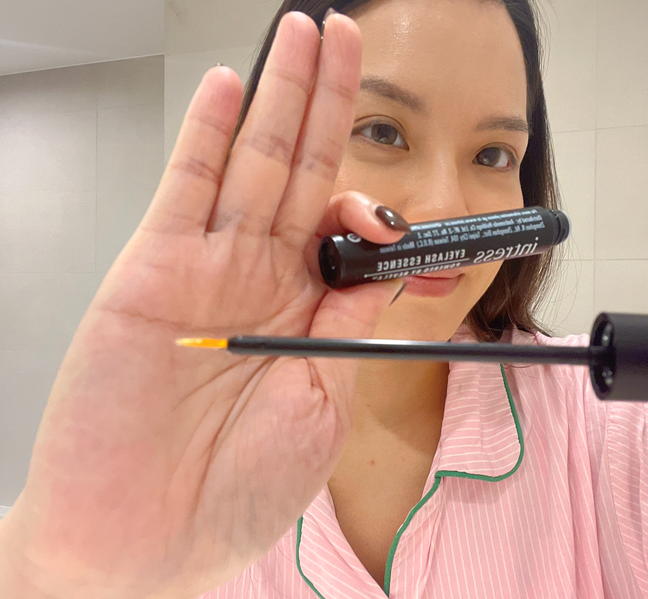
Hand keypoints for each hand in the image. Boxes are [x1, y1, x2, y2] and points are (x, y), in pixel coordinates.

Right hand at [0, 12, 403, 598]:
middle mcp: (259, 280)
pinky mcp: (152, 267)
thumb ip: (352, 327)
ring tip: (305, 35)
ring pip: (252, 161)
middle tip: (349, 37)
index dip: (370, 192)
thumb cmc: (236, 490)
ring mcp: (207, 267)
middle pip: (303, 171)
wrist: (143, 536)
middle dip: (328, 102)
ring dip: (280, 96)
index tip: (399, 171)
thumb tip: (383, 262)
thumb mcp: (323, 407)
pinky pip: (185, 187)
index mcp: (307, 315)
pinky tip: (230, 86)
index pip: (346, 229)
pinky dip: (206, 134)